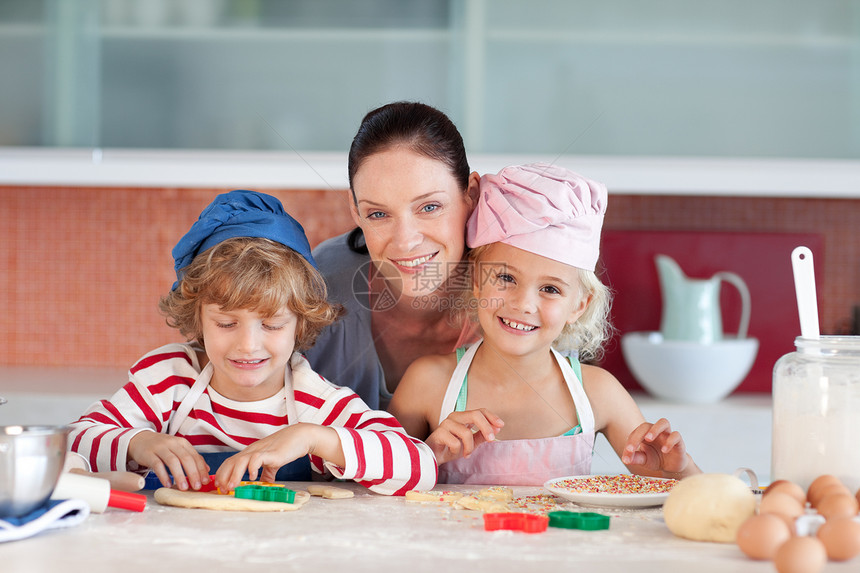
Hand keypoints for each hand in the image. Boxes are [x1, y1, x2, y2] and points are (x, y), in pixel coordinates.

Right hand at [127, 431, 209, 490]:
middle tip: (197, 486)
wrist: (140, 439)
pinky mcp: (149, 454)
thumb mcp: (178, 449)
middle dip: (193, 473)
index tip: (205, 481)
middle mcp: (173, 443)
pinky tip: (167, 484)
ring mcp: (160, 448)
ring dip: (179, 476)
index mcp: (183, 443)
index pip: (195, 456)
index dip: (201, 469)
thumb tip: (207, 470)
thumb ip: (191, 458)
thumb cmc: (162, 447)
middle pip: (186, 458)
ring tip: (184, 488)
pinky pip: (157, 465)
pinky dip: (163, 475)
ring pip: (172, 461)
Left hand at [214, 423, 340, 490]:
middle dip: (223, 476)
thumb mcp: (272, 461)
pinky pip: (257, 459)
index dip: (223, 474)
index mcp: (250, 453)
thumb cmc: (287, 447)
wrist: (301, 436)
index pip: (230, 462)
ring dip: (234, 475)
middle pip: (231, 461)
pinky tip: (253, 477)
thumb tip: (265, 483)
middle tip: (223, 489)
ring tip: (232, 487)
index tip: (221, 487)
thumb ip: (267, 472)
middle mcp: (252, 451)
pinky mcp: (271, 453)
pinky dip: (252, 468)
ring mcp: (261, 451)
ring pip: (241, 461)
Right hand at [426, 409, 503, 464]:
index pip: (480, 411)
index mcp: (463, 417)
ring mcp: (446, 424)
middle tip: (491, 439)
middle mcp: (455, 417)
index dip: (492, 417)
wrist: (433, 456)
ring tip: (466, 454)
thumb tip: (497, 428)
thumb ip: (482, 435)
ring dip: (469, 447)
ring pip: (466, 432)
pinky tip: (453, 453)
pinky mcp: (439, 433)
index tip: (501, 425)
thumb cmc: (451, 448)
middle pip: (475, 415)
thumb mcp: (471, 443)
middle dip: (486, 427)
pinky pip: (455, 443)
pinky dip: (458, 451)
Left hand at [621, 418, 689, 475]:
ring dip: (655, 429)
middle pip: (646, 425)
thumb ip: (636, 458)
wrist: (672, 467)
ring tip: (648, 439)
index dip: (630, 443)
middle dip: (638, 435)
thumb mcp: (644, 460)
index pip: (635, 433)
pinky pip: (676, 436)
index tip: (626, 456)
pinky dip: (670, 441)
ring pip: (663, 422)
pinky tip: (664, 450)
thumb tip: (625, 460)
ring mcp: (667, 435)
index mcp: (645, 434)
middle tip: (632, 448)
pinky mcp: (679, 442)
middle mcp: (656, 432)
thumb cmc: (656, 459)